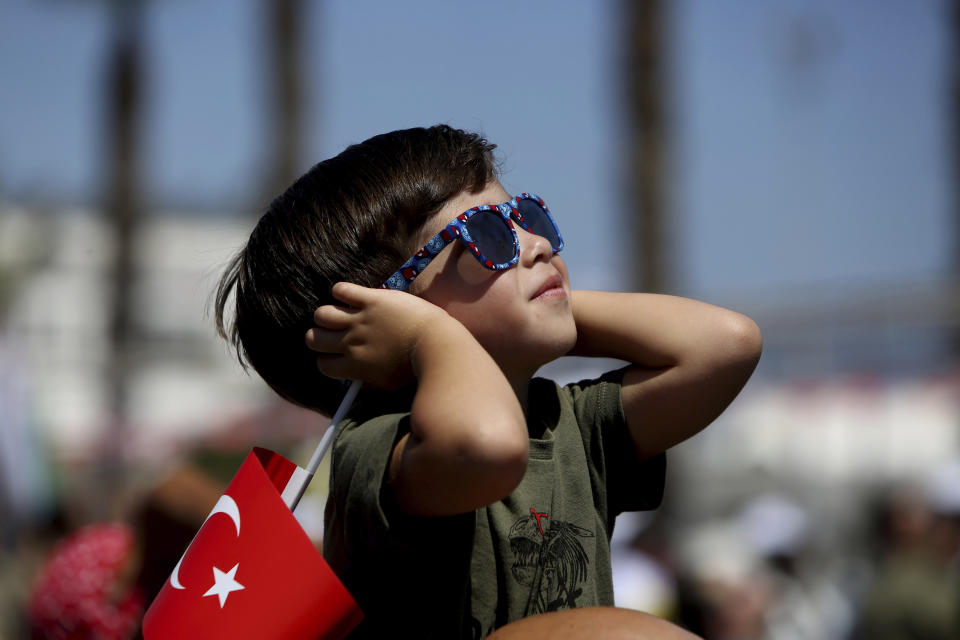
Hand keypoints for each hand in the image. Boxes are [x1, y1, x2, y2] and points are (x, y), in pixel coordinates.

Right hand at [304, 281, 449, 388]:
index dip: (328, 359)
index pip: (322, 364)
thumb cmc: (418, 368)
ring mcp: (360, 320)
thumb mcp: (388, 384)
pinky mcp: (372, 299)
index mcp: (354, 366)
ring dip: (329, 314)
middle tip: (334, 334)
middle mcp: (351, 343)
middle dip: (320, 336)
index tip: (338, 355)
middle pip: (313, 338)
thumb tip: (356, 382)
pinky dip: (341, 291)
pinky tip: (352, 296)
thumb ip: (367, 381)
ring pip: (322, 314)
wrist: (437, 346)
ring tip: (342, 314)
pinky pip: (341, 289)